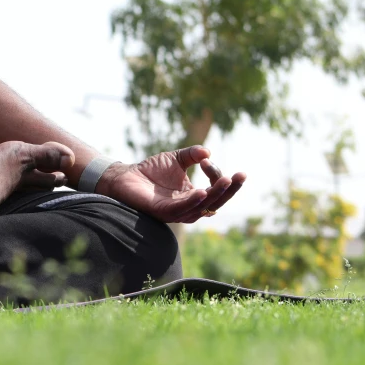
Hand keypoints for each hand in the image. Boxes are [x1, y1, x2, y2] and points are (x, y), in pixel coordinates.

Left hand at [95, 145, 245, 222]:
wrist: (125, 176)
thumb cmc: (150, 170)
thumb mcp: (176, 158)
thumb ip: (192, 154)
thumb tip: (207, 152)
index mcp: (193, 196)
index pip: (215, 191)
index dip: (218, 177)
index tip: (207, 161)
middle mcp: (187, 207)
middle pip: (214, 203)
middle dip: (229, 190)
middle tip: (240, 176)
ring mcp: (175, 212)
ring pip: (201, 208)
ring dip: (215, 194)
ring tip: (225, 181)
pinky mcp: (162, 212)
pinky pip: (181, 210)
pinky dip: (192, 202)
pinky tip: (202, 192)